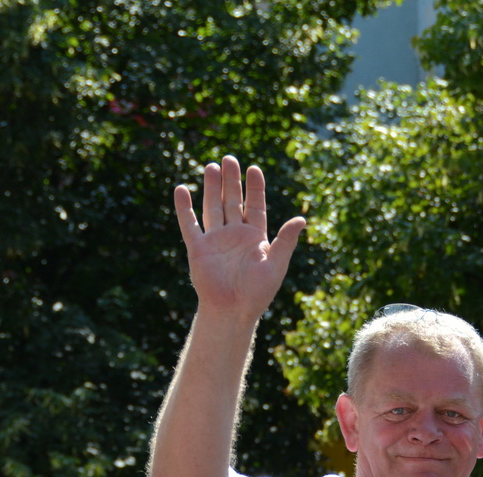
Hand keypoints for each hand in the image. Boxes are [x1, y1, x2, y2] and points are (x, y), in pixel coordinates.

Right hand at [173, 156, 304, 319]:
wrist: (233, 311)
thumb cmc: (257, 293)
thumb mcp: (277, 264)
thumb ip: (286, 241)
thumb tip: (302, 219)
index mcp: (255, 238)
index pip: (255, 206)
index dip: (255, 188)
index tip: (254, 168)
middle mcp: (235, 236)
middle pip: (233, 201)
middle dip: (231, 181)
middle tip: (229, 159)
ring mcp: (215, 241)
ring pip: (213, 208)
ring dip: (211, 188)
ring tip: (211, 167)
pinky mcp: (198, 249)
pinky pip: (190, 224)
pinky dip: (184, 208)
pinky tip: (181, 190)